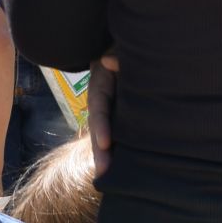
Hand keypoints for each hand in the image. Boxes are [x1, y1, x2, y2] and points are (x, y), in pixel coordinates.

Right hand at [86, 54, 118, 177]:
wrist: (123, 47)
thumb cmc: (121, 45)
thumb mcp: (118, 46)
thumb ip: (116, 53)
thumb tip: (109, 61)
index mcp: (100, 82)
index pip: (98, 105)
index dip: (101, 124)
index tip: (106, 143)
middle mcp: (102, 99)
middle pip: (98, 126)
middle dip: (99, 150)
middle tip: (103, 173)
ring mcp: (111, 108)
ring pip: (105, 133)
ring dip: (105, 155)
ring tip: (108, 177)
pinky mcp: (122, 115)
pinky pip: (117, 133)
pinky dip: (117, 149)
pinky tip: (122, 167)